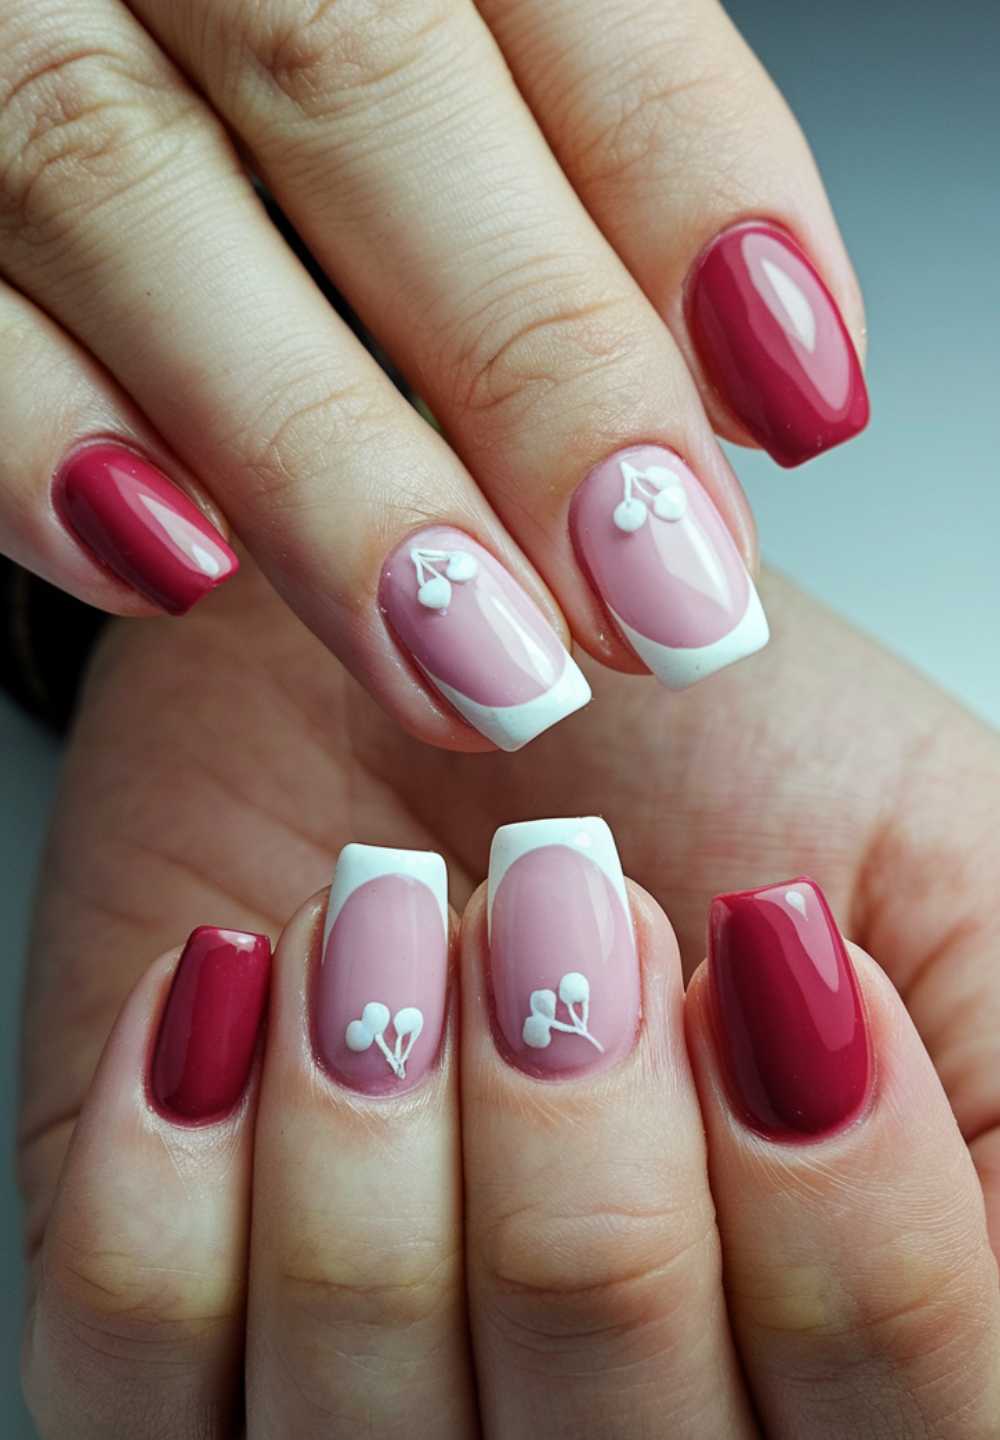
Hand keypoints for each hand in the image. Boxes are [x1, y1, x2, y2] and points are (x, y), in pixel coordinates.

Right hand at [0, 0, 866, 751]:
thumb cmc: (274, 57)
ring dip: (322, 462)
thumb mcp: (451, 44)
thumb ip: (576, 150)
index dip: (692, 189)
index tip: (796, 400)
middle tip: (656, 590)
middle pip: (355, 83)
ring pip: (125, 189)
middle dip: (531, 363)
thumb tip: (743, 365)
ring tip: (476, 657)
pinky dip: (41, 438)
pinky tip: (172, 570)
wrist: (86, 23)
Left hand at [17, 562, 999, 1439]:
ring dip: (379, 1130)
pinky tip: (237, 991)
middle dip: (589, 1148)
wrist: (449, 634)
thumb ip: (995, 1084)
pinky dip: (174, 1175)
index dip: (856, 1247)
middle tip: (566, 894)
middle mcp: (619, 1438)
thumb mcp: (940, 869)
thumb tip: (890, 1141)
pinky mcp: (170, 1346)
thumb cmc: (701, 749)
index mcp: (835, 1363)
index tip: (777, 964)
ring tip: (392, 911)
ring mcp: (381, 1418)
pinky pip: (137, 1388)